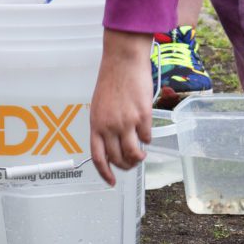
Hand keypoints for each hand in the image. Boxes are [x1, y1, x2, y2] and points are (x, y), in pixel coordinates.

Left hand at [90, 29, 153, 184]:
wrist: (123, 62)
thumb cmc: (111, 80)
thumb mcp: (99, 106)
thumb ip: (103, 125)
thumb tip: (112, 144)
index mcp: (96, 124)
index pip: (98, 157)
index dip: (105, 173)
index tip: (111, 181)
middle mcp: (109, 126)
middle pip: (118, 158)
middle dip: (126, 166)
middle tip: (131, 163)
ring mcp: (126, 122)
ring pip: (133, 153)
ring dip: (138, 157)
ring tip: (141, 154)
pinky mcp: (142, 116)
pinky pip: (147, 137)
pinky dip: (148, 139)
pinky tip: (146, 133)